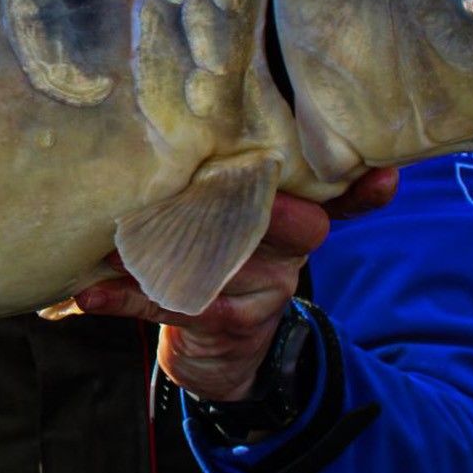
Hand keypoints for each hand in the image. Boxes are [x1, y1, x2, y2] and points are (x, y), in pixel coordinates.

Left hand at [73, 167, 397, 401]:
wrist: (218, 357)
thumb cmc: (215, 254)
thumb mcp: (227, 214)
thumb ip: (219, 173)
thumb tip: (161, 116)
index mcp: (293, 210)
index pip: (337, 192)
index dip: (361, 187)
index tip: (383, 174)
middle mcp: (287, 247)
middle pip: (300, 224)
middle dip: (275, 206)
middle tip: (246, 185)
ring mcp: (261, 289)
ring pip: (234, 263)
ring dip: (185, 249)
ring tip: (133, 241)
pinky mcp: (223, 325)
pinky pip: (173, 305)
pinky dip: (125, 297)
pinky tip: (88, 293)